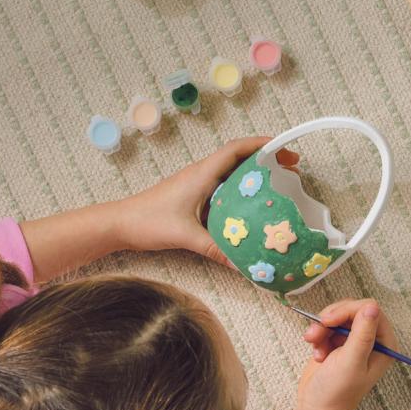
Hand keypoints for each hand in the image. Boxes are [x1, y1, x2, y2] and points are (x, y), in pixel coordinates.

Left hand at [115, 138, 298, 264]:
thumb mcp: (186, 236)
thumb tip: (244, 265)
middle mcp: (202, 173)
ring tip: (277, 184)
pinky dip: (240, 190)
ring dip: (254, 173)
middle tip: (290, 168)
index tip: (284, 149)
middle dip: (266, 158)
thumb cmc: (148, 221)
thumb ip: (215, 250)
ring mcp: (197, 183)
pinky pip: (223, 186)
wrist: (120, 223)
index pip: (237, 149)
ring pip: (232, 171)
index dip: (262, 144)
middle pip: (239, 157)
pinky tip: (250, 206)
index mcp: (202, 173)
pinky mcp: (193, 195)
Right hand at [276, 299, 396, 409]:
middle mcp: (372, 340)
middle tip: (317, 331)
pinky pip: (328, 325)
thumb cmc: (337, 392)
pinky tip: (316, 353)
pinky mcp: (338, 342)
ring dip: (322, 327)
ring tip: (313, 344)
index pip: (370, 309)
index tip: (329, 321)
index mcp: (384, 344)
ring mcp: (354, 340)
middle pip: (353, 309)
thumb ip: (362, 333)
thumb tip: (372, 306)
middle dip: (332, 318)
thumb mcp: (351, 361)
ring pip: (338, 315)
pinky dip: (318, 334)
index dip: (349, 311)